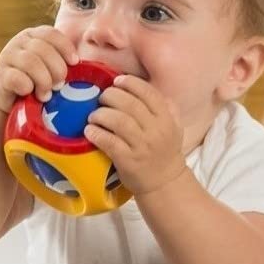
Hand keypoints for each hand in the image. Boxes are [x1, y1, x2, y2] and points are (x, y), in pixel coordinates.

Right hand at [0, 25, 78, 113]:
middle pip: (43, 49)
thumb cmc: (39, 83)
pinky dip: (28, 87)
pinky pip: (17, 77)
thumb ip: (65, 61)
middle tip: (60, 85)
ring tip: (47, 94)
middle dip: (56, 69)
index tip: (75, 63)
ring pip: (31, 62)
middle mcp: (19, 41)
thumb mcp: (52, 68)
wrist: (13, 102)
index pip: (52, 33)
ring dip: (44, 81)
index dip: (66, 47)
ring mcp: (7, 56)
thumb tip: (92, 66)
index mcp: (34, 35)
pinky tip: (31, 94)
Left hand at [84, 75, 186, 195]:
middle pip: (130, 104)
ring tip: (93, 116)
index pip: (148, 93)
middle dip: (110, 96)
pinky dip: (96, 133)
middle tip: (102, 98)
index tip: (117, 80)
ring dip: (101, 114)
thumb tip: (145, 87)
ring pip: (118, 121)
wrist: (165, 183)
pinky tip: (89, 131)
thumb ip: (166, 106)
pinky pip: (109, 142)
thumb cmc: (165, 151)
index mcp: (166, 119)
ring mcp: (142, 146)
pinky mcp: (128, 160)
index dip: (130, 83)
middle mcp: (155, 130)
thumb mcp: (174, 127)